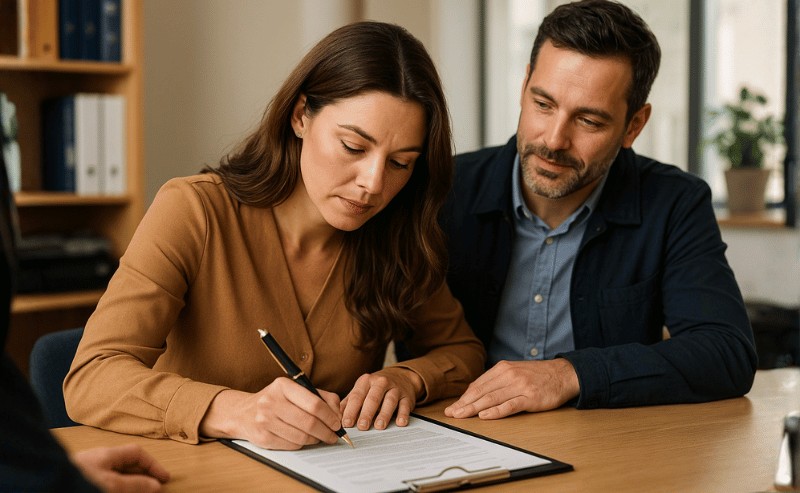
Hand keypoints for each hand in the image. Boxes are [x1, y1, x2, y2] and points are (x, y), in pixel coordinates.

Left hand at [71, 443, 169, 492]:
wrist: (45, 486)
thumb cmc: (77, 482)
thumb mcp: (112, 485)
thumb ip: (135, 484)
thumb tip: (156, 485)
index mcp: (106, 454)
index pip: (137, 453)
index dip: (153, 465)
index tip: (164, 479)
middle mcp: (96, 459)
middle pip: (125, 464)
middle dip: (141, 475)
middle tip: (153, 489)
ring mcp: (85, 470)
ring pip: (113, 475)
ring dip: (127, 484)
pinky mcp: (77, 481)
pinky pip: (102, 481)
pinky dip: (114, 488)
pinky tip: (114, 492)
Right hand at [201, 377, 342, 449]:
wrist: (243, 412)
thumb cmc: (276, 400)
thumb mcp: (295, 390)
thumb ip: (320, 397)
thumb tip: (338, 414)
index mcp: (283, 386)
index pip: (314, 404)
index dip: (330, 417)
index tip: (337, 424)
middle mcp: (271, 402)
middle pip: (309, 422)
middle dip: (327, 432)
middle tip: (334, 436)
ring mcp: (265, 421)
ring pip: (302, 437)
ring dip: (316, 440)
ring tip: (320, 437)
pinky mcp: (263, 438)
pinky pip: (292, 445)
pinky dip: (303, 444)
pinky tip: (304, 439)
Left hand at [341, 368, 422, 430]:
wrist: (401, 377)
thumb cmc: (375, 389)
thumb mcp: (361, 390)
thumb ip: (349, 403)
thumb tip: (336, 417)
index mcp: (366, 381)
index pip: (357, 396)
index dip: (351, 410)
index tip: (346, 423)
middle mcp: (380, 382)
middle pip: (373, 398)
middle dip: (367, 413)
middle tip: (362, 427)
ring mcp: (395, 388)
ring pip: (389, 401)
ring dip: (384, 414)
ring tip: (379, 426)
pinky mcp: (407, 396)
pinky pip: (405, 405)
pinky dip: (403, 414)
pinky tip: (400, 422)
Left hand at [444, 359, 579, 418]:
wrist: (563, 374)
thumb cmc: (537, 375)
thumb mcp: (514, 371)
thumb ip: (496, 380)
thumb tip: (475, 393)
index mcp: (503, 368)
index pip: (478, 384)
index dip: (464, 397)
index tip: (453, 407)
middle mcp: (509, 375)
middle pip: (481, 392)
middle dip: (464, 404)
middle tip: (451, 414)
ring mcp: (519, 386)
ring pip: (491, 398)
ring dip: (474, 408)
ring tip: (461, 416)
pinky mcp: (530, 397)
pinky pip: (509, 405)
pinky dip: (496, 411)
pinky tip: (484, 416)